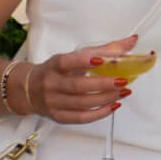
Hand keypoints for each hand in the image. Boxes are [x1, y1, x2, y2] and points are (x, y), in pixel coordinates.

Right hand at [24, 35, 140, 123]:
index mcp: (54, 65)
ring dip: (105, 98)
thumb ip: (102, 50)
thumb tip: (131, 41)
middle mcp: (51, 84)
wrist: (29, 89)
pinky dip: (100, 113)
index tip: (103, 60)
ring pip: (82, 103)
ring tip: (123, 92)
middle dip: (102, 84)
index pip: (67, 62)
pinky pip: (81, 118)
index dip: (84, 61)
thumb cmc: (57, 71)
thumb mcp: (74, 57)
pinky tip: (113, 105)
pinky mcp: (58, 117)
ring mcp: (54, 102)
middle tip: (122, 81)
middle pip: (77, 86)